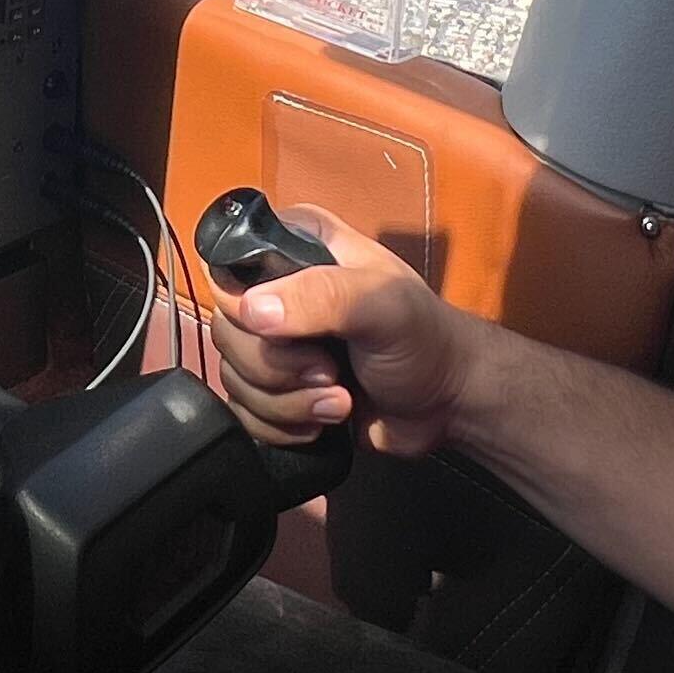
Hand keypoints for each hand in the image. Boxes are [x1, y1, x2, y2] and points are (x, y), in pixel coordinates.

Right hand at [201, 204, 484, 458]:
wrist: (446, 403)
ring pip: (233, 378)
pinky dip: (281, 427)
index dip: (249, 309)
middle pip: (227, 332)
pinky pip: (243, 413)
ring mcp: (275, 342)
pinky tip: (322, 423)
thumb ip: (320, 298)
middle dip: (277, 369)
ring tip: (339, 402)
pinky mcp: (276, 390)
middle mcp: (276, 289)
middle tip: (330, 373)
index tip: (295, 333)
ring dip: (286, 403)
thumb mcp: (381, 306)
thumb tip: (252, 312)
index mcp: (296, 246)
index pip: (228, 268)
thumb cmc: (422, 339)